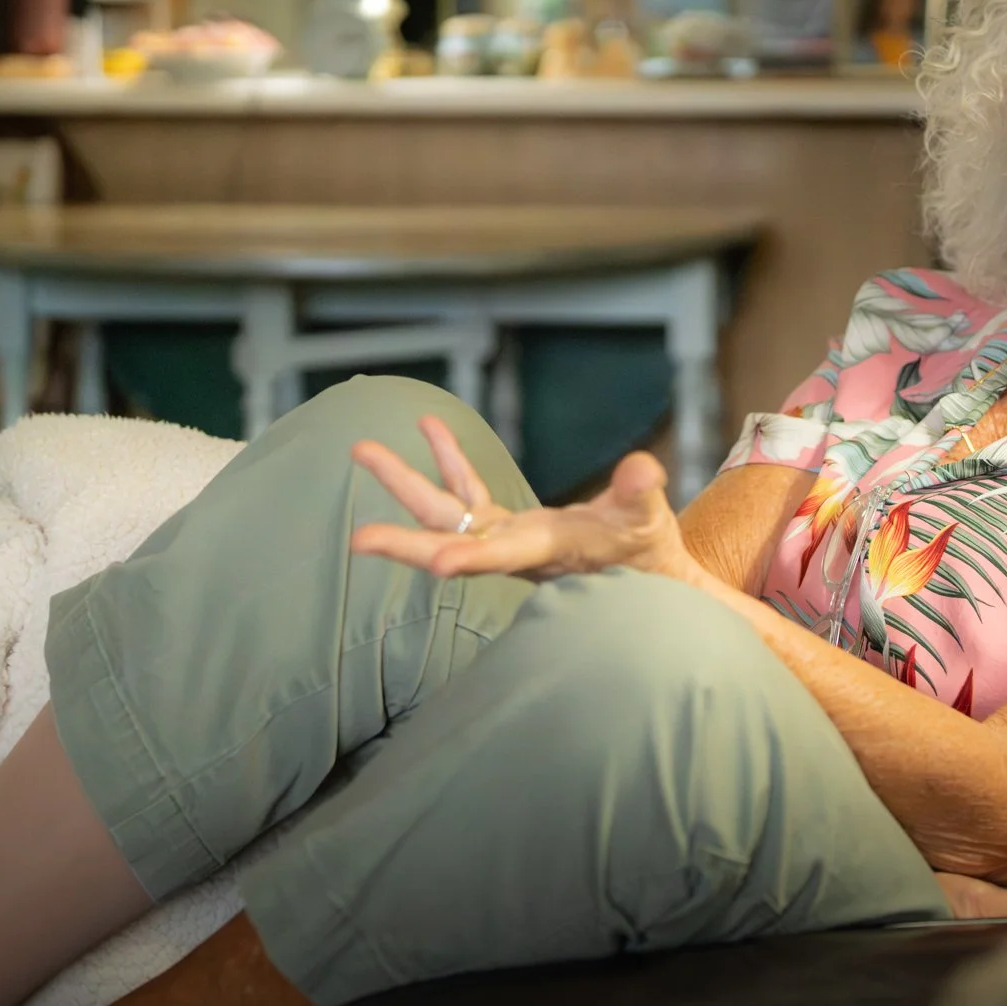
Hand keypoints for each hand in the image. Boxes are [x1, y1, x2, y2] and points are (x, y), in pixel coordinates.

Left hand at [350, 416, 697, 581]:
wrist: (642, 578)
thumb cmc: (648, 552)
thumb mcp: (650, 520)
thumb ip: (641, 494)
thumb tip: (641, 467)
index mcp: (547, 552)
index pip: (503, 558)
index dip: (469, 558)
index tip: (432, 563)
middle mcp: (515, 551)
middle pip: (452, 542)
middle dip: (404, 539)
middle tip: (357, 540)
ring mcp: (506, 538)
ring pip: (446, 512)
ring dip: (406, 481)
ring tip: (363, 449)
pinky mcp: (508, 526)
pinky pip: (469, 491)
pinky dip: (450, 461)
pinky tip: (429, 427)